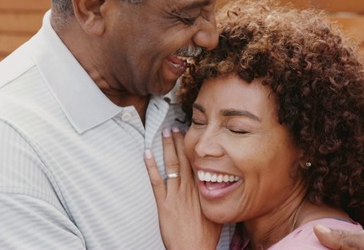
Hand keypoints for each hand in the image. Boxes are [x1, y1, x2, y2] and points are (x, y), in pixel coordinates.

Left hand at [144, 127, 221, 249]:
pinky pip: (156, 181)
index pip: (198, 162)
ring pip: (172, 164)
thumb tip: (216, 188)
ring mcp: (176, 195)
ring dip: (167, 147)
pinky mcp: (164, 204)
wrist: (194, 249)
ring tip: (165, 133)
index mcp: (203, 189)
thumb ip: (214, 198)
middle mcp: (190, 188)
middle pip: (185, 158)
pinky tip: (146, 154)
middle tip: (175, 127)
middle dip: (180, 141)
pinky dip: (151, 166)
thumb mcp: (216, 213)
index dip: (193, 147)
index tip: (190, 135)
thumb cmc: (205, 236)